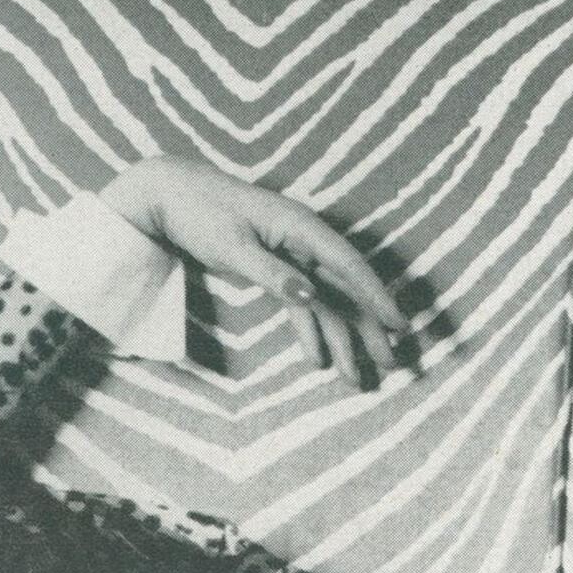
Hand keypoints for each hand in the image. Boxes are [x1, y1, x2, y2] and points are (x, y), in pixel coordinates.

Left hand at [101, 161, 408, 387]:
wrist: (173, 194)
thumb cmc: (202, 213)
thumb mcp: (233, 246)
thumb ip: (272, 272)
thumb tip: (311, 296)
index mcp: (300, 227)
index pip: (349, 266)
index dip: (377, 297)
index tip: (399, 325)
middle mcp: (304, 240)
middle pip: (346, 289)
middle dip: (369, 328)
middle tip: (390, 364)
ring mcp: (292, 255)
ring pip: (327, 301)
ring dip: (342, 339)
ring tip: (355, 379)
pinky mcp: (277, 268)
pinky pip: (302, 304)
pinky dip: (311, 331)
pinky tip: (319, 360)